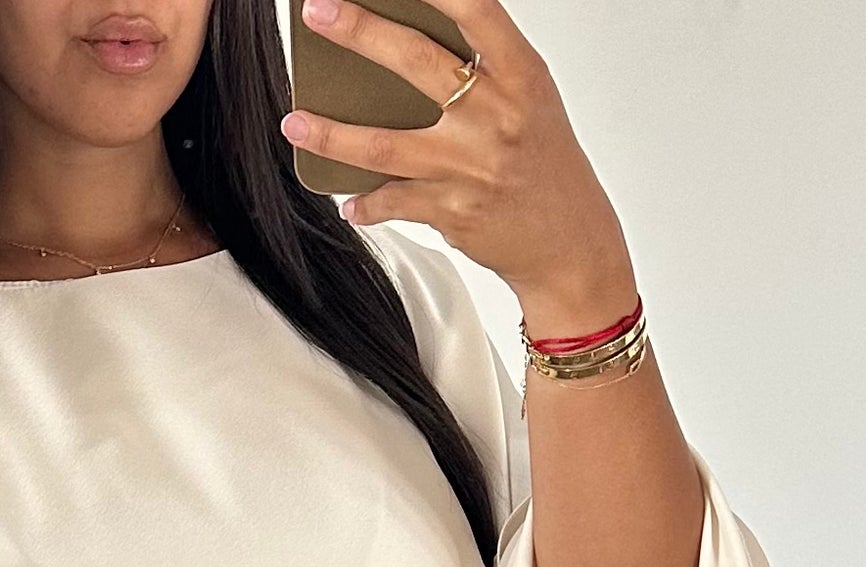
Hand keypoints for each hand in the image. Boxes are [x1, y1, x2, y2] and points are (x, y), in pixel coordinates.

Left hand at [282, 0, 636, 338]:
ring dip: (332, 133)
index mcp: (521, 77)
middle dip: (360, 33)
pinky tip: (349, 202)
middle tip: (318, 14)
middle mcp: (496, 116)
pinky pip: (394, 202)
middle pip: (416, 63)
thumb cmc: (546, 166)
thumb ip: (485, 69)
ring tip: (295, 122)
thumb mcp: (530, 101)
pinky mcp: (453, 212)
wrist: (570, 245)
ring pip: (385, 146)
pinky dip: (366, 203)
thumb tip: (410, 42)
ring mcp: (471, 166)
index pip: (476, 11)